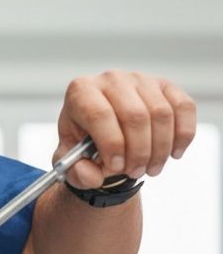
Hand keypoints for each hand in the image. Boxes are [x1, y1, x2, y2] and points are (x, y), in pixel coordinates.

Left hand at [55, 69, 195, 187]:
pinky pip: (183, 107)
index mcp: (80, 92)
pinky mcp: (165, 85)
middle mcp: (110, 80)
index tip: (116, 167)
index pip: (100, 115)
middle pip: (135, 116)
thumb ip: (76, 173)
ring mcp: (140, 79)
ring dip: (160, 149)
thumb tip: (89, 174)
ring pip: (161, 114)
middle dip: (139, 152)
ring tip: (150, 168)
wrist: (102, 131)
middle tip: (135, 172)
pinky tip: (173, 153)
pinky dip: (183, 134)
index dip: (111, 144)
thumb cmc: (84, 144)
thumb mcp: (71, 162)